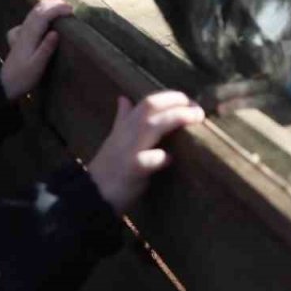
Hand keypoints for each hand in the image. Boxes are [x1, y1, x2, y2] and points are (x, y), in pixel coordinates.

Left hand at [0, 0, 72, 99]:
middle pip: (38, 9)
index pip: (44, 15)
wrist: (5, 83)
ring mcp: (21, 32)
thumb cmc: (23, 77)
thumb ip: (46, 49)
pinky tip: (45, 17)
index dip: (57, 9)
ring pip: (33, 12)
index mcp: (30, 35)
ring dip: (48, 6)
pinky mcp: (20, 36)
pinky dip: (41, 12)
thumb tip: (56, 32)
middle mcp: (24, 30)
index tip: (71, 10)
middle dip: (54, 4)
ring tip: (61, 7)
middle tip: (69, 7)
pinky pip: (31, 18)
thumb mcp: (37, 66)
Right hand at [87, 91, 204, 213]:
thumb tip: (124, 98)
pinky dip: (160, 157)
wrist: (93, 193)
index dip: (171, 97)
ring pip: (151, 125)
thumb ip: (123, 118)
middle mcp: (127, 132)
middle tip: (198, 109)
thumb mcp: (115, 138)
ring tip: (196, 119)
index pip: (148, 101)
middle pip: (151, 106)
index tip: (189, 102)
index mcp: (125, 124)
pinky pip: (147, 159)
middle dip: (176, 102)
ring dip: (175, 118)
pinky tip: (171, 158)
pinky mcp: (131, 169)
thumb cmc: (108, 166)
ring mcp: (128, 149)